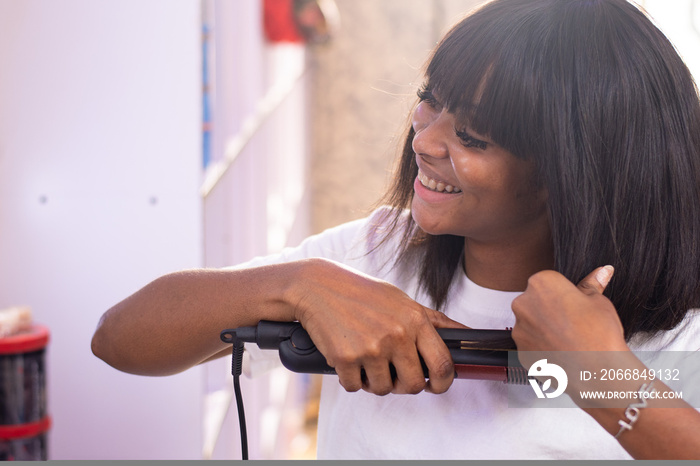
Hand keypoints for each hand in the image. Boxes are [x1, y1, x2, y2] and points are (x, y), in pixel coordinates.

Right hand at [291, 258, 467, 395]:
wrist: (317, 286)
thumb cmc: (362, 293)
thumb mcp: (402, 301)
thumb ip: (434, 321)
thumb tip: (468, 334)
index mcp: (415, 320)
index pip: (443, 365)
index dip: (443, 383)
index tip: (435, 385)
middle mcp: (397, 334)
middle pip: (413, 385)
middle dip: (402, 384)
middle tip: (391, 372)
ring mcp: (371, 347)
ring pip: (383, 389)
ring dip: (373, 381)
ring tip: (365, 359)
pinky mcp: (346, 358)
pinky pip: (355, 387)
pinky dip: (350, 379)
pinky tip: (347, 358)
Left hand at [511, 266, 627, 353]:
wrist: (597, 372)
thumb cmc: (600, 334)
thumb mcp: (599, 302)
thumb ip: (591, 285)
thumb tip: (602, 271)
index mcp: (541, 283)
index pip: (548, 281)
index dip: (564, 293)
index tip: (575, 304)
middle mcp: (523, 304)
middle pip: (535, 302)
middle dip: (551, 310)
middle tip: (574, 323)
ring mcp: (519, 329)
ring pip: (532, 324)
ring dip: (546, 329)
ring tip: (570, 339)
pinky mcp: (520, 351)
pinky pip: (531, 345)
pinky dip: (543, 347)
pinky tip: (562, 351)